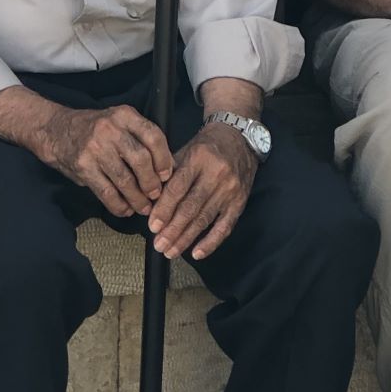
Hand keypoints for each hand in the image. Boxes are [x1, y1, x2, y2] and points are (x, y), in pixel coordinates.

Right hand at [40, 104, 173, 218]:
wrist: (55, 130)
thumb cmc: (95, 130)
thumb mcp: (118, 122)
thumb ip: (139, 139)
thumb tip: (165, 169)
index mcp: (125, 115)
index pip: (153, 136)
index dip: (164, 159)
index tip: (166, 175)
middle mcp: (111, 129)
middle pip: (141, 160)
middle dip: (152, 182)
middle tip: (155, 194)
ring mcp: (95, 148)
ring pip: (124, 179)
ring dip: (137, 198)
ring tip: (143, 207)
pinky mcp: (83, 166)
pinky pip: (106, 191)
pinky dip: (118, 205)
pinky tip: (125, 210)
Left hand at [148, 122, 257, 260]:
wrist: (240, 138)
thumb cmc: (207, 146)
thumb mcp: (186, 150)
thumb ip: (168, 173)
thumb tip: (151, 202)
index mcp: (198, 158)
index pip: (178, 188)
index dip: (164, 209)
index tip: (152, 226)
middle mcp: (216, 174)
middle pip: (191, 207)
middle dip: (172, 229)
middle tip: (158, 245)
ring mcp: (230, 189)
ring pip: (205, 219)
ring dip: (186, 238)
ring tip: (170, 251)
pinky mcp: (240, 202)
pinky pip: (225, 226)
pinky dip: (211, 242)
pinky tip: (197, 253)